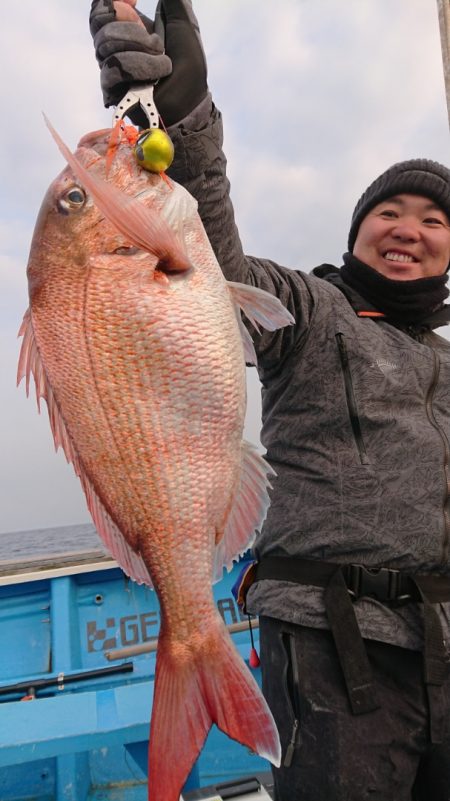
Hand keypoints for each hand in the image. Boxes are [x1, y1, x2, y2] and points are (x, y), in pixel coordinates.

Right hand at [89, 0, 207, 126]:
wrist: (190, 100)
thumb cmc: (188, 67)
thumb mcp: (184, 24)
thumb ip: (174, 2)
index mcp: (127, 28)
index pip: (101, 9)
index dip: (111, 1)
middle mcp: (115, 47)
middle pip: (99, 24)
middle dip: (130, 30)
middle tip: (155, 43)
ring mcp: (111, 68)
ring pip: (106, 46)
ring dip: (141, 53)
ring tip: (162, 63)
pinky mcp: (111, 90)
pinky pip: (112, 70)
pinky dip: (138, 70)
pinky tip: (154, 78)